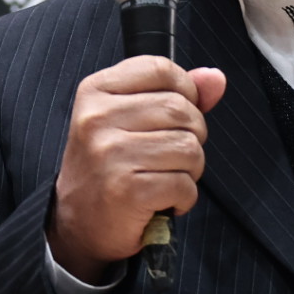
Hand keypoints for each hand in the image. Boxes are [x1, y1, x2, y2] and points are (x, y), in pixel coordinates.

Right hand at [47, 57, 226, 283]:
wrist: (78, 224)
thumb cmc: (110, 167)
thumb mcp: (130, 119)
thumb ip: (173, 93)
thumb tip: (215, 78)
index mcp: (95, 91)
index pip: (160, 69)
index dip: (185, 91)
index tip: (177, 115)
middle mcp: (97, 119)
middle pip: (181, 109)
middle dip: (192, 135)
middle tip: (170, 156)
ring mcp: (110, 154)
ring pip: (189, 147)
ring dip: (190, 169)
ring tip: (166, 178)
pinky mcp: (125, 190)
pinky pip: (184, 184)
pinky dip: (184, 197)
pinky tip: (163, 201)